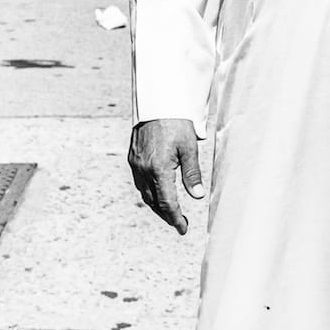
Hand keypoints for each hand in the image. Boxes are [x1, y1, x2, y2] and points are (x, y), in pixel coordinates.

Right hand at [128, 118, 205, 234]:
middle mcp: (143, 169)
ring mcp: (136, 163)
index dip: (175, 218)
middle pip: (154, 202)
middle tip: (179, 223)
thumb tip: (197, 196)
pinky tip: (158, 191)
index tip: (183, 228)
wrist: (157, 102)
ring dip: (157, 205)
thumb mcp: (189, 147)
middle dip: (166, 215)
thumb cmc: (176, 122)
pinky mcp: (133, 157)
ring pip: (145, 193)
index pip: (167, 202)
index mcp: (158, 169)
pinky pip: (140, 181)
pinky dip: (149, 191)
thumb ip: (192, 173)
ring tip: (170, 210)